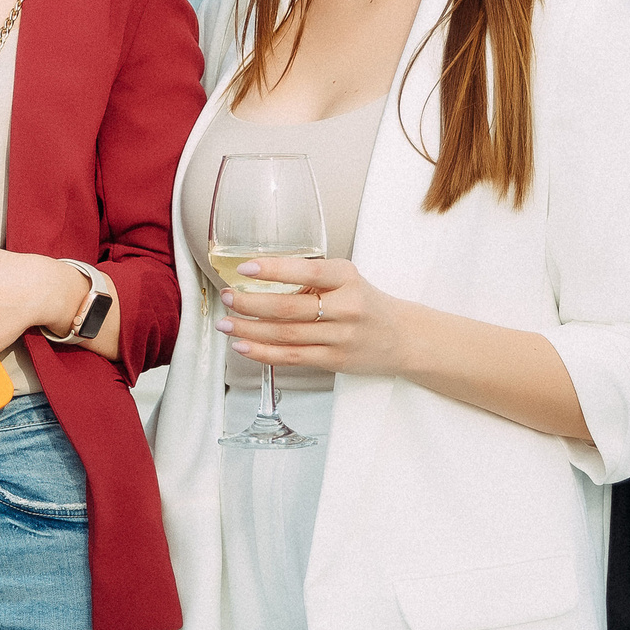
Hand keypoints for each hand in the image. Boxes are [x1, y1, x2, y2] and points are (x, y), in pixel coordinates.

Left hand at [214, 257, 407, 377]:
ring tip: (227, 323)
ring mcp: (340, 337)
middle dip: (250, 303)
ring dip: (249, 330)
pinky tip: (243, 346)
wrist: (403, 337)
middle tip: (228, 297)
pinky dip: (263, 353)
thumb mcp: (346, 280)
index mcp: (346, 278)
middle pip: (288, 307)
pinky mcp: (334, 360)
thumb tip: (259, 277)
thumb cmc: (367, 304)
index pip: (306, 271)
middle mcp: (345, 307)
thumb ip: (311, 279)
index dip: (273, 270)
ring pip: (285, 335)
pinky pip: (292, 357)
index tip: (246, 268)